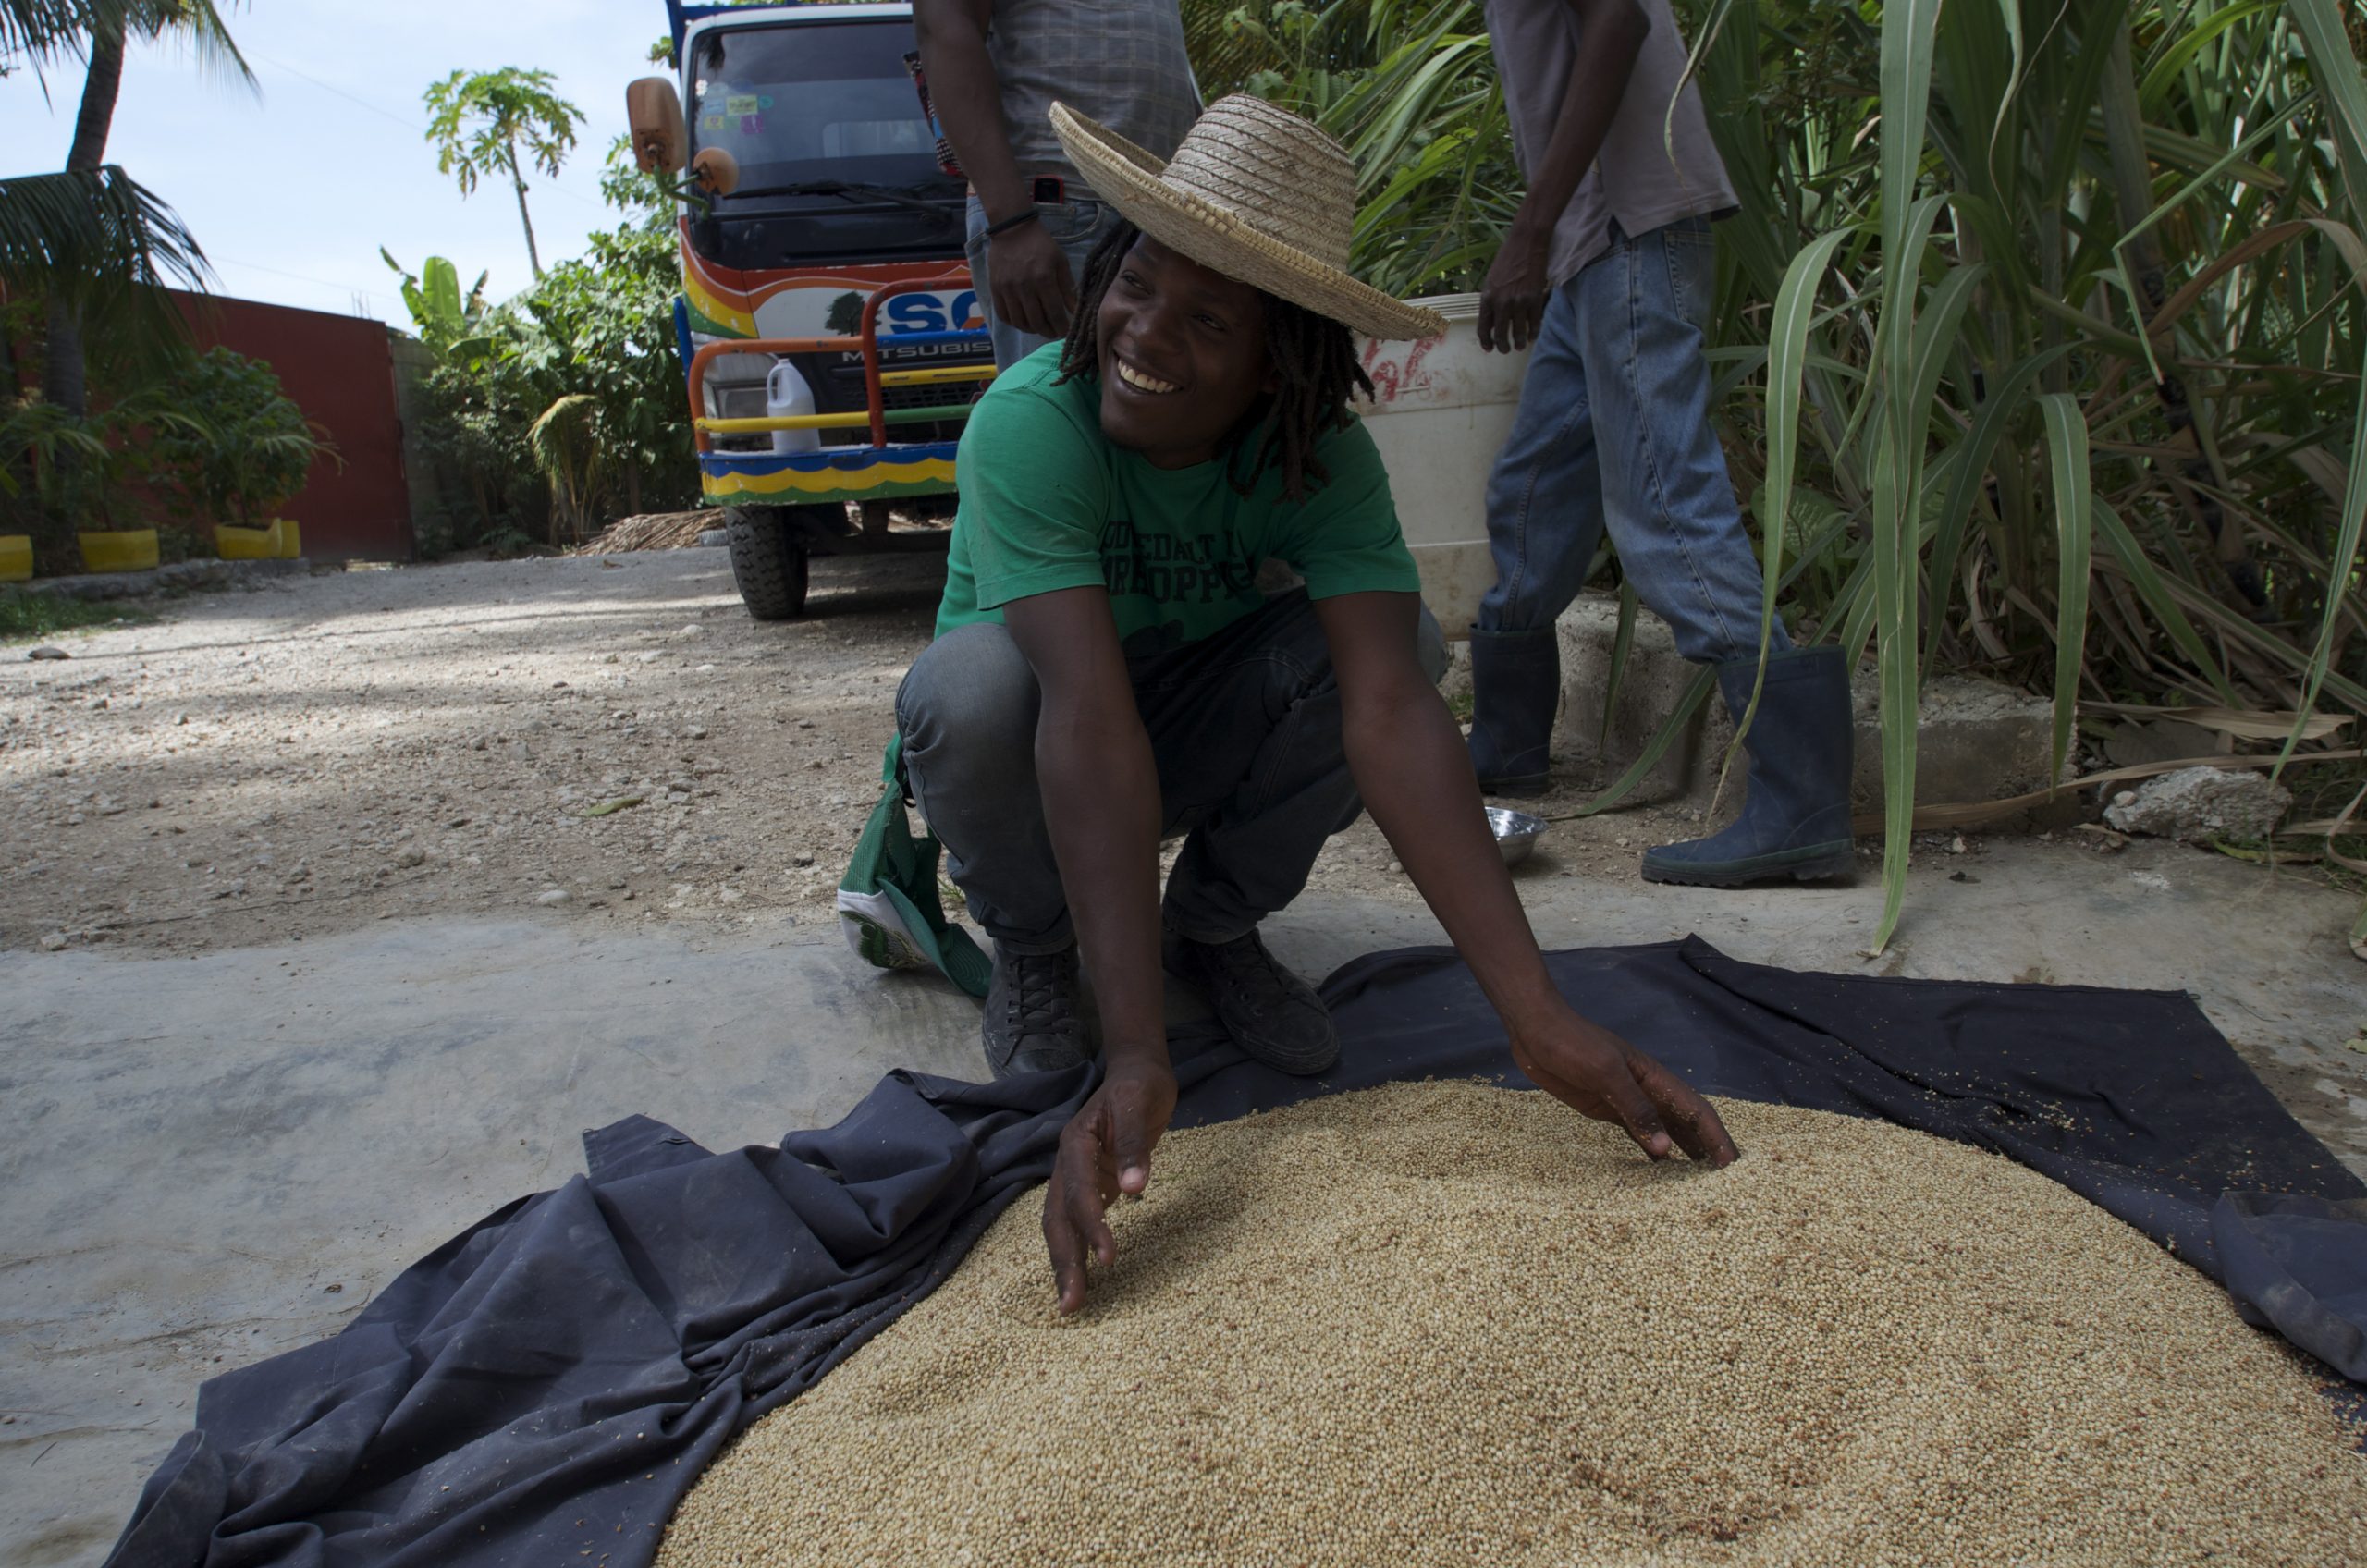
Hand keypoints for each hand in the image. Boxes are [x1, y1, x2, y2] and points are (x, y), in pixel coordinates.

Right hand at [987, 216, 1077, 339]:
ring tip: (1040, 328)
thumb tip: (1075, 311)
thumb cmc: (1041, 245)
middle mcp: (1024, 287)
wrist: (1012, 230)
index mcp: (1043, 279)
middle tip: (1054, 333)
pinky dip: (1014, 323)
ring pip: (1019, 322)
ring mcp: (1007, 289)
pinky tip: (1023, 321)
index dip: (1061, 326)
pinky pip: (1003, 315)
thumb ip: (1068, 287)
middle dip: (1048, 332)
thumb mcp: (1060, 262)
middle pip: (1037, 321)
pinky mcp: (995, 289)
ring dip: (1032, 330)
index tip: (1066, 331)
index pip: (1054, 313)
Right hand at [1042, 1054, 1176, 1313]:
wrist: (1137, 1071)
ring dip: (1066, 1261)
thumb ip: (1135, 1146)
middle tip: (1071, 1305)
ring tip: (1072, 1301)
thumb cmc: (1139, 1085)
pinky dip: (1079, 1247)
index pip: (1078, 1192)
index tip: (1109, 1258)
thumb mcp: (1140, 1106)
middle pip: (1057, 1218)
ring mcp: (1075, 1174)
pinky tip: (1084, 1272)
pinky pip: (1077, 1219)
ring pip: (1061, 1223)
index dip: (1092, 1226)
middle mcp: (1067, 1162)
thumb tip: (1134, 1188)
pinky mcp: (1090, 1182)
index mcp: (1075, 1143)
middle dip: (1064, 1261)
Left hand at [1476, 229, 1550, 353]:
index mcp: (1487, 297)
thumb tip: (1492, 321)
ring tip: (1520, 346)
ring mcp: (1519, 301)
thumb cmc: (1507, 259)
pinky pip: (1534, 323)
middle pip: (1501, 334)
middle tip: (1506, 350)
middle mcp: (1502, 302)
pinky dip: (1534, 332)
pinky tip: (1533, 336)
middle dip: (1503, 346)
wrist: (1526, 243)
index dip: (1486, 341)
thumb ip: (1491, 300)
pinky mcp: (1535, 298)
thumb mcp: (1491, 280)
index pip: (1483, 327)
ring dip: (1520, 342)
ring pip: (1519, 332)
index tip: (1489, 348)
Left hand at [1509, 1005, 1738, 1164]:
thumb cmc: (1573, 1042)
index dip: (1717, 1137)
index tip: (1732, 1165)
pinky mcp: (1605, 1108)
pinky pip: (1635, 1133)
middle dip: (1707, 1148)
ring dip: (1681, 1152)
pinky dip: (1648, 1150)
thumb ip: (1635, 1108)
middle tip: (1723, 1183)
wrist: (1536, 1030)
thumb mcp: (1605, 1072)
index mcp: (1654, 1078)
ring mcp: (1626, 1100)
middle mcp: (1646, 1091)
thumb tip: (1665, 1149)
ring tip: (1697, 1183)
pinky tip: (1657, 1167)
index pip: (1697, 1111)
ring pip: (1662, 1130)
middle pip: (1685, 1123)